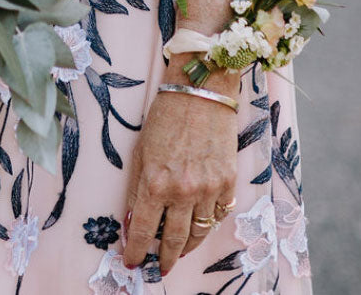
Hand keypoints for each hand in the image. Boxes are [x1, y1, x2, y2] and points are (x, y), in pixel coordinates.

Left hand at [122, 88, 237, 274]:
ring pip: (198, 234)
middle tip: (157, 268)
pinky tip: (198, 226)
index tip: (132, 263)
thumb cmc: (165, 118)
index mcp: (155, 182)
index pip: (143, 231)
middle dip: (163, 259)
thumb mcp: (141, 152)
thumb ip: (137, 191)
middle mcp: (183, 191)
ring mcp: (209, 189)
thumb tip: (133, 223)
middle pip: (174, 241)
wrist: (200, 92)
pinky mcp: (228, 183)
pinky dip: (207, 225)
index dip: (135, 251)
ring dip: (186, 248)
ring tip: (176, 253)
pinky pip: (218, 216)